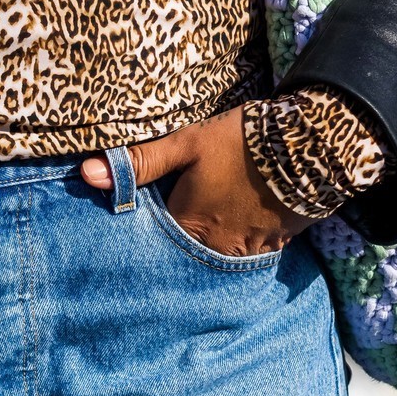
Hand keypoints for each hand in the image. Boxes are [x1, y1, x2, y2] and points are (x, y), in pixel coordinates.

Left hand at [81, 104, 309, 256]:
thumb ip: (139, 162)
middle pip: (187, 251)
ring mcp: (248, 250)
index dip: (150, 227)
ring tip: (213, 216)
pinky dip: (242, 237)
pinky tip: (242, 217)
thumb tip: (86, 174)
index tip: (149, 217)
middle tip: (187, 213)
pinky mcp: (276, 243)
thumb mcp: (185, 144)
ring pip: (218, 253)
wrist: (310, 146)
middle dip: (181, 240)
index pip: (156, 240)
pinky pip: (249, 249)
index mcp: (188, 226)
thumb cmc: (241, 142)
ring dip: (212, 239)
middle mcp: (215, 248)